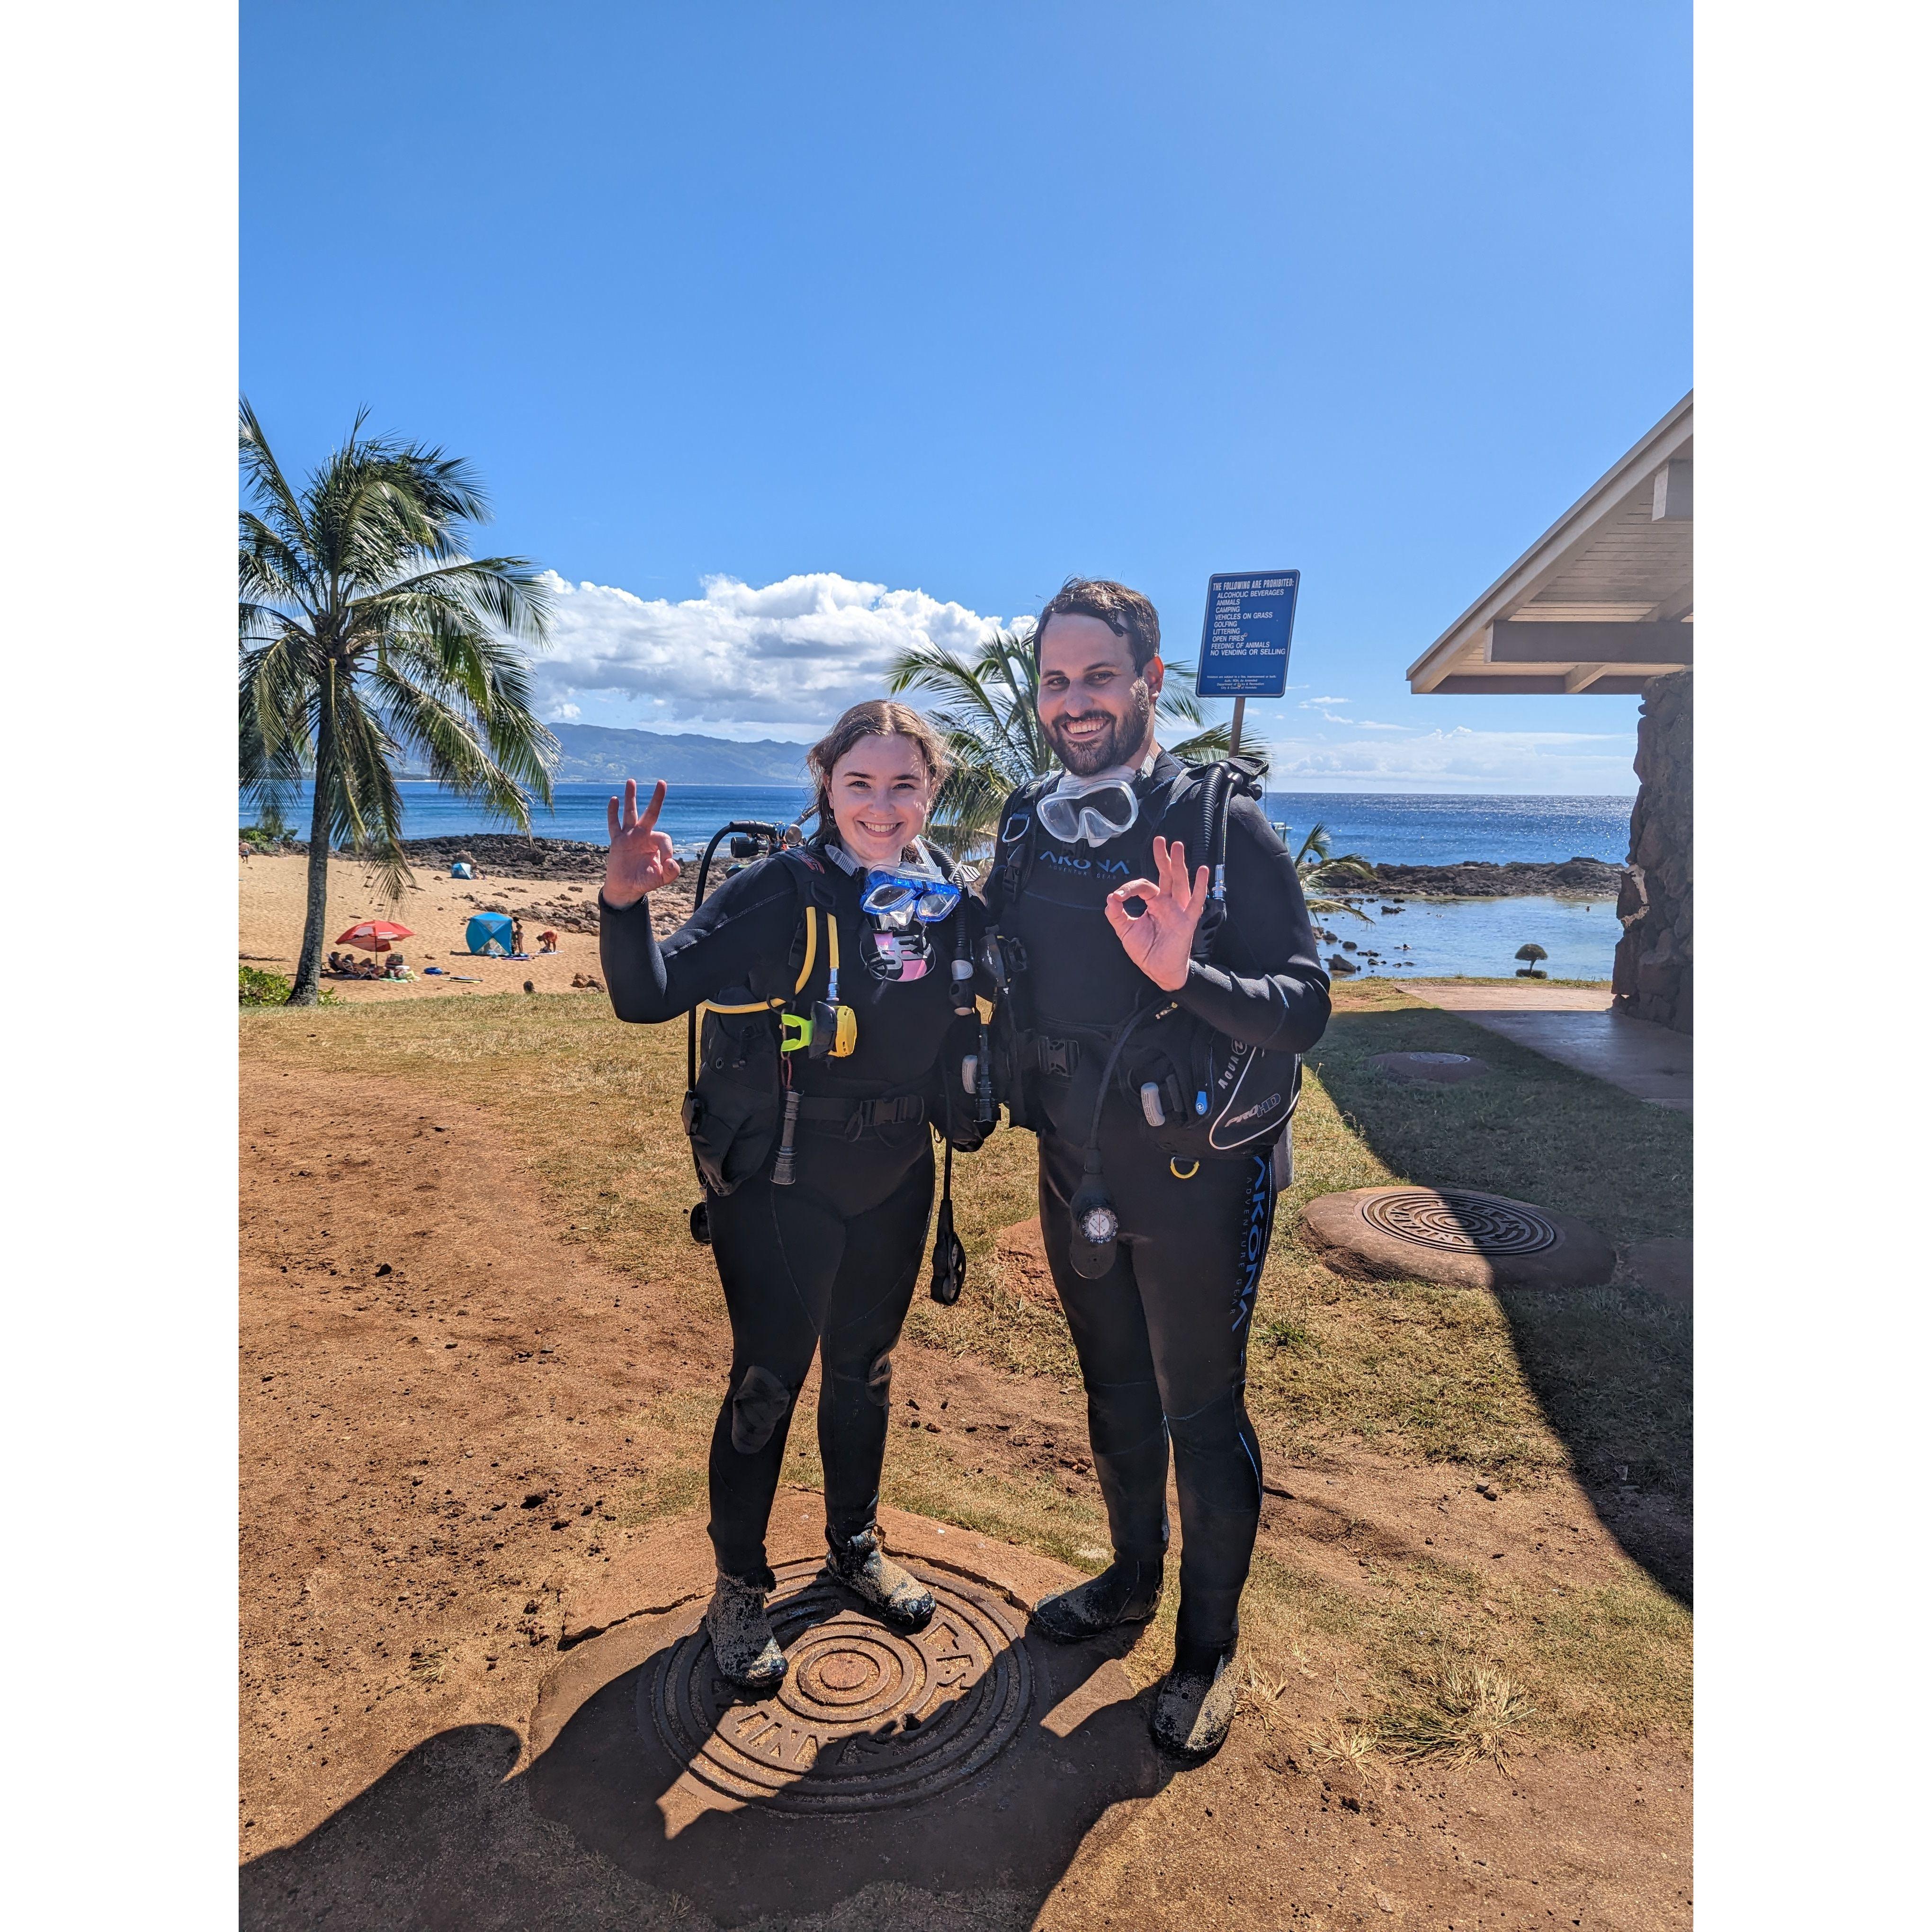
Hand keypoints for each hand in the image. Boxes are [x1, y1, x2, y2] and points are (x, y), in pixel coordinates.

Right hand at [603, 779, 680, 906]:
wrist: (626, 888)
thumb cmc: (645, 881)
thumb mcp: (661, 879)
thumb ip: (670, 872)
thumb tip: (671, 861)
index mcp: (656, 843)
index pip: (664, 838)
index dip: (667, 849)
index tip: (666, 862)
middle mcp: (644, 835)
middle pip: (651, 813)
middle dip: (657, 799)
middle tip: (662, 782)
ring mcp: (630, 836)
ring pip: (631, 813)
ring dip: (631, 797)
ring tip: (631, 781)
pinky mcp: (617, 841)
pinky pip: (614, 825)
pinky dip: (613, 813)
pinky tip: (614, 799)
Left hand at [1105, 836, 1208, 990]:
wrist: (1157, 970)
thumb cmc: (1145, 951)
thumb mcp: (1125, 930)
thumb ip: (1115, 914)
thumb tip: (1109, 897)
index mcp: (1154, 903)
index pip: (1144, 886)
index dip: (1130, 888)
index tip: (1118, 897)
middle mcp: (1168, 903)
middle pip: (1166, 875)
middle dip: (1163, 857)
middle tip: (1160, 840)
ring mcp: (1179, 910)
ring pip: (1180, 882)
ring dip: (1179, 864)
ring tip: (1178, 846)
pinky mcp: (1187, 920)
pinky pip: (1196, 900)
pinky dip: (1200, 886)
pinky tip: (1202, 870)